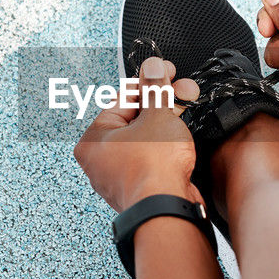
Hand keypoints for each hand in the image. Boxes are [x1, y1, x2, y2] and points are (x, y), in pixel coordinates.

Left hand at [74, 56, 202, 210]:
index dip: (147, 83)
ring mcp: (120, 176)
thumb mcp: (157, 116)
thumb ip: (155, 89)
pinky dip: (165, 144)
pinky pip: (151, 157)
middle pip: (134, 118)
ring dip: (167, 120)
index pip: (122, 99)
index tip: (163, 72)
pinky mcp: (139, 187)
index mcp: (93, 140)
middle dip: (161, 101)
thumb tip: (153, 69)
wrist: (167, 210)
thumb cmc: (151, 171)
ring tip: (185, 105)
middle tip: (179, 88)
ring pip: (145, 138)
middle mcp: (101, 160)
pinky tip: (181, 133)